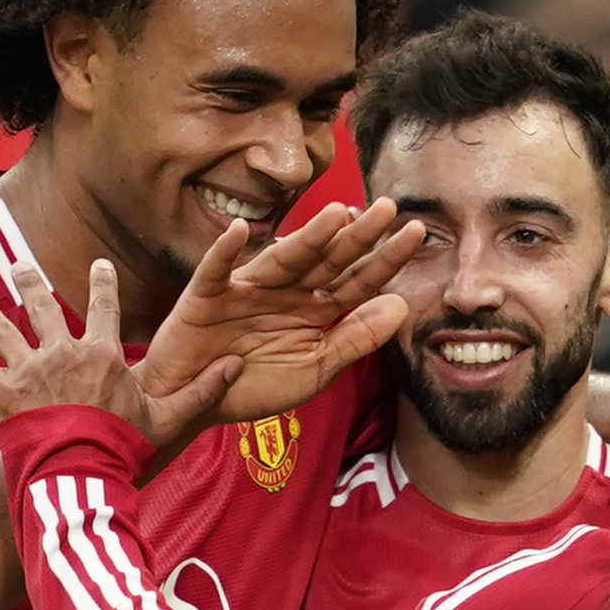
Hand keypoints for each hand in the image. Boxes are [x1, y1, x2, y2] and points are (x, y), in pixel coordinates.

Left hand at [0, 259, 246, 445]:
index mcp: (102, 353)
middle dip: (29, 281)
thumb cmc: (124, 448)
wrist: (81, 468)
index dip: (102, 284)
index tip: (99, 266)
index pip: (103, 308)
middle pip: (43, 306)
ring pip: (1, 327)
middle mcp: (63, 351)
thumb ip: (201, 392)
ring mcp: (29, 368)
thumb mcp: (168, 419)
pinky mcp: (0, 390)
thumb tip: (237, 367)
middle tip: (19, 264)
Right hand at [135, 199, 420, 424]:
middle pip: (326, 261)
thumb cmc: (252, 385)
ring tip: (335, 214)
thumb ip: (355, 340)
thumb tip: (401, 305)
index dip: (385, 259)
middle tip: (387, 207)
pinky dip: (225, 251)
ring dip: (307, 238)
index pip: (356, 281)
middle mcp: (285, 292)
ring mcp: (246, 290)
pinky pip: (216, 271)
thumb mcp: (314, 369)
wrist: (193, 402)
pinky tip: (241, 231)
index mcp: (313, 310)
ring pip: (282, 260)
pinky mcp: (206, 296)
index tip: (416, 231)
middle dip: (356, 236)